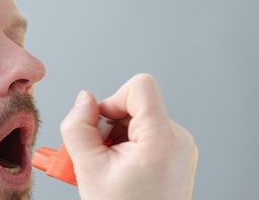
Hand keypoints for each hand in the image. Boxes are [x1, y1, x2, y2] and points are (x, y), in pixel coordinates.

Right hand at [60, 74, 197, 199]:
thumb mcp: (88, 169)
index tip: (100, 124)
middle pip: (136, 106)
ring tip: (107, 169)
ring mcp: (181, 148)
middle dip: (109, 127)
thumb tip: (83, 100)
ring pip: (139, 122)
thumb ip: (78, 127)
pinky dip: (128, 149)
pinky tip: (119, 172)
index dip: (113, 99)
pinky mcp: (178, 157)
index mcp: (162, 138)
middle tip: (96, 156)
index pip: (140, 86)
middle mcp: (178, 139)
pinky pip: (147, 137)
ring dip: (116, 140)